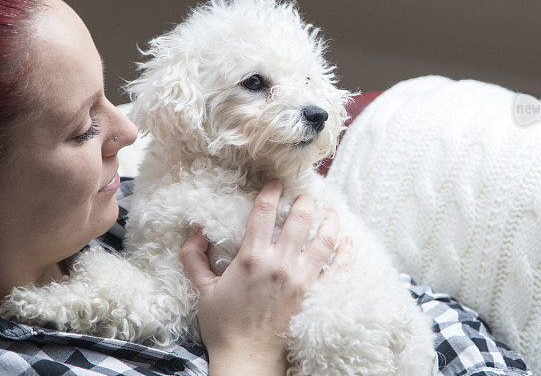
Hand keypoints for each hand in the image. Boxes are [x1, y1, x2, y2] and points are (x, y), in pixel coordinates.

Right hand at [179, 179, 352, 374]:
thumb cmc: (224, 325)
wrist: (248, 357)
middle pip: (300, 219)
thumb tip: (194, 231)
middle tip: (306, 195)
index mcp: (252, 257)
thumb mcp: (202, 290)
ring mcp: (301, 278)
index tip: (276, 182)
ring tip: (330, 212)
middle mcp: (280, 263)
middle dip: (305, 201)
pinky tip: (348, 240)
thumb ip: (193, 258)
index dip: (272, 191)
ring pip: (324, 239)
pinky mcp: (315, 294)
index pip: (264, 211)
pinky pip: (338, 268)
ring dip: (329, 221)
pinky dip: (346, 252)